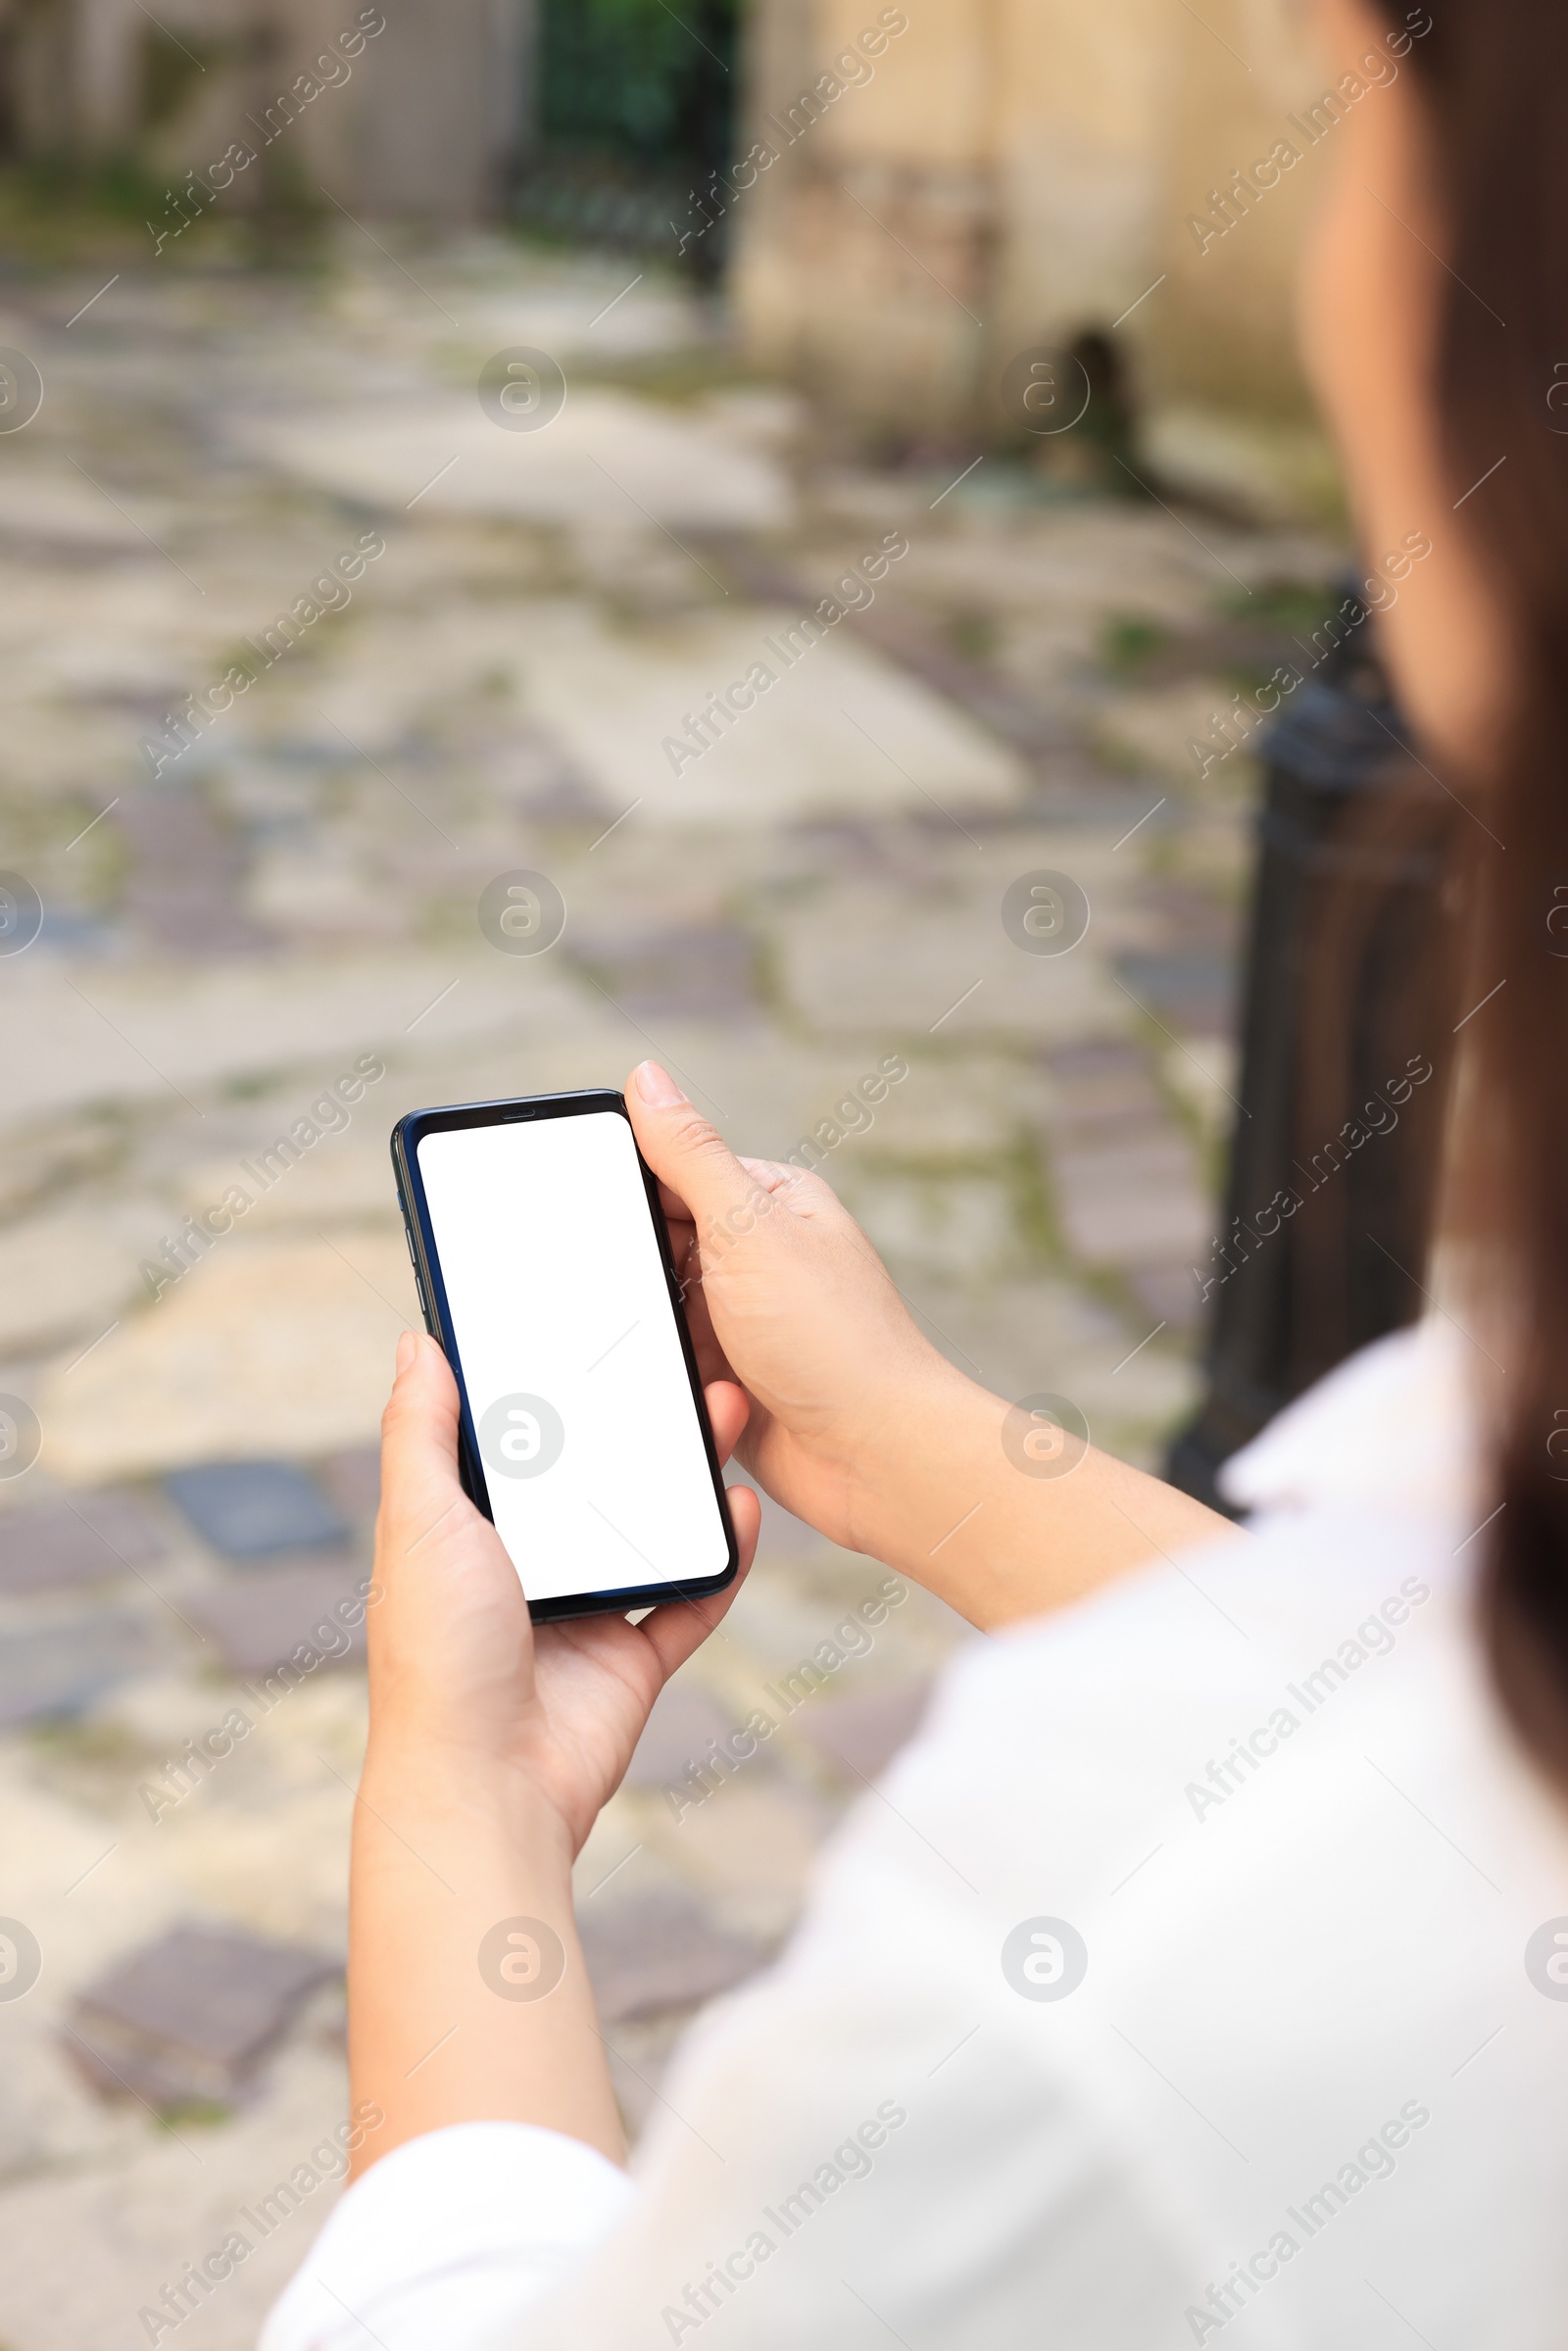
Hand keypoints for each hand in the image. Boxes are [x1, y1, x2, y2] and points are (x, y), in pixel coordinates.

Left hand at [367, 1327, 760, 1854]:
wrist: (487, 1783)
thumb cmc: (436, 1656)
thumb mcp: (420, 1521)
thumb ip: (420, 1433)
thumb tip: (415, 1344)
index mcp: (466, 1530)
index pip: (511, 1442)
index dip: (548, 1388)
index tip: (589, 1328)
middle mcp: (525, 1566)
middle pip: (592, 1477)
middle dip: (636, 1421)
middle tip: (678, 1364)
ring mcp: (583, 1613)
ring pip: (649, 1527)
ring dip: (687, 1473)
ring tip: (723, 1410)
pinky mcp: (633, 1659)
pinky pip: (693, 1597)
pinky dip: (724, 1556)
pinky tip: (741, 1506)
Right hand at [625, 1061, 1242, 1628]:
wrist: (880, 1459)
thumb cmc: (834, 1340)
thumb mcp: (749, 1230)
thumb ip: (689, 1155)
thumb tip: (647, 1076)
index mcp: (768, 1201)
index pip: (668, 1173)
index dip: (627, 1200)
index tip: (601, 1226)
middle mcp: (755, 1258)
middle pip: (653, 1251)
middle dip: (643, 1286)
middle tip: (668, 1311)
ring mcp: (742, 1325)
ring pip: (655, 1320)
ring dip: (666, 1348)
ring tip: (713, 1367)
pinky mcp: (731, 1386)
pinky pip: (671, 1376)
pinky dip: (680, 1390)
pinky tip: (713, 1400)